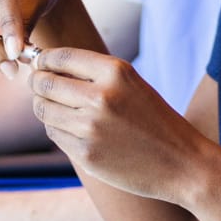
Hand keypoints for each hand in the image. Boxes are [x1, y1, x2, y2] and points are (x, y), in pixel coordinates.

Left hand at [21, 47, 208, 202]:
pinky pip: (55, 134)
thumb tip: (44, 68)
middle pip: (45, 84)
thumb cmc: (155, 120)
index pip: (60, 57)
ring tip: (57, 108)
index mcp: (116, 72)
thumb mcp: (132, 85)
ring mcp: (92, 128)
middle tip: (39, 85)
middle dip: (37, 83)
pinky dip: (57, 129)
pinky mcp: (86, 155)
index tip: (39, 63)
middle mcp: (102, 97)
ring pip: (44, 110)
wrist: (183, 163)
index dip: (43, 60)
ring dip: (44, 107)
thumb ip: (94, 75)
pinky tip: (73, 130)